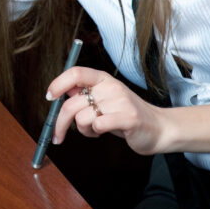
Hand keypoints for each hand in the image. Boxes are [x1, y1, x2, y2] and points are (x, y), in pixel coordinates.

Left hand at [46, 66, 168, 155]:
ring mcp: (120, 101)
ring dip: (83, 130)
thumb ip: (85, 95)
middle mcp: (110, 87)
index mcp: (103, 79)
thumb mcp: (104, 99)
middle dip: (60, 123)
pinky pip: (97, 126)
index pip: (75, 73)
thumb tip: (60, 93)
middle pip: (72, 103)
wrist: (159, 128)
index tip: (50, 97)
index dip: (58, 84)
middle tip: (57, 136)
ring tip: (94, 130)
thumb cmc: (126, 115)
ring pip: (82, 117)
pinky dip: (95, 133)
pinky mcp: (128, 117)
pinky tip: (103, 132)